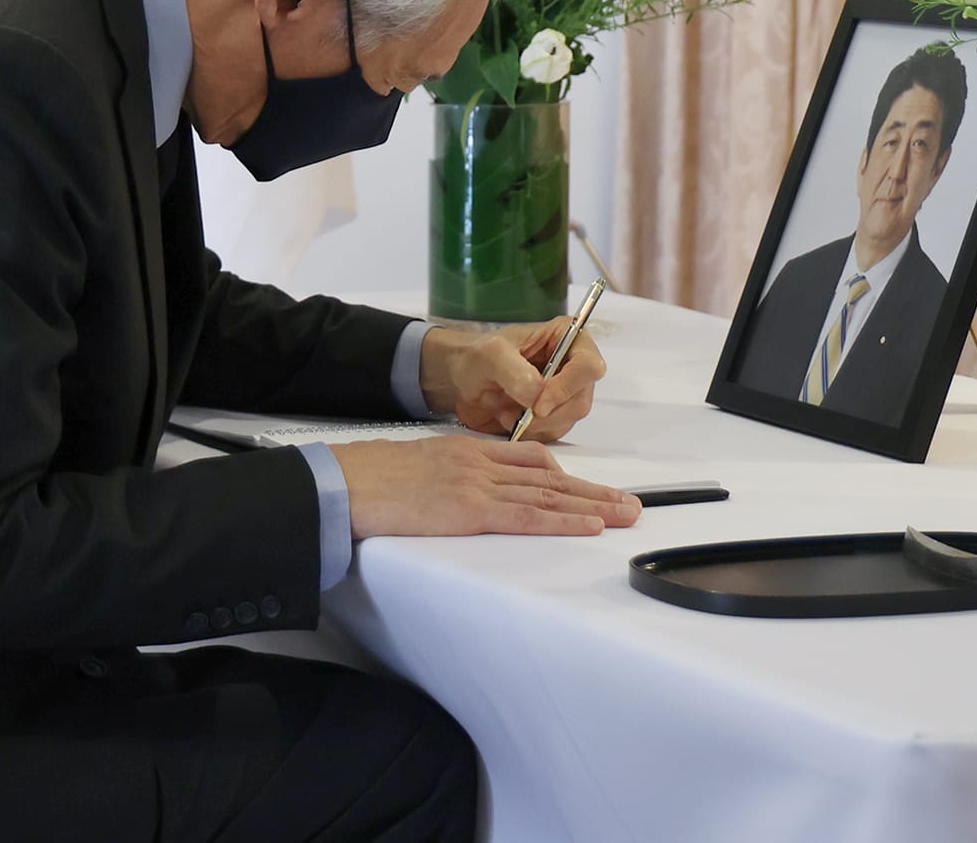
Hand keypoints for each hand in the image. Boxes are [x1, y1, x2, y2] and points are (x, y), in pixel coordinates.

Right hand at [329, 434, 641, 538]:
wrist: (346, 481)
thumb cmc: (372, 479)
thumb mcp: (420, 465)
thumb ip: (451, 476)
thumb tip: (467, 495)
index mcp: (469, 450)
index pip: (530, 460)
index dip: (566, 477)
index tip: (591, 489)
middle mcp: (481, 463)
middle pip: (550, 478)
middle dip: (594, 492)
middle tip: (630, 505)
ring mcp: (478, 485)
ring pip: (548, 496)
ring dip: (593, 506)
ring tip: (625, 516)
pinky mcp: (470, 510)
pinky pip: (527, 517)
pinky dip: (563, 521)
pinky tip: (590, 526)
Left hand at [420, 321, 610, 441]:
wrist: (463, 380)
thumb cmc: (478, 356)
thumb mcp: (490, 355)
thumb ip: (515, 371)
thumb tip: (538, 395)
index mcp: (567, 338)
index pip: (588, 366)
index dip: (568, 387)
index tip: (539, 405)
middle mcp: (572, 367)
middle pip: (580, 400)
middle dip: (546, 414)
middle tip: (514, 413)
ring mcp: (565, 394)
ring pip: (567, 421)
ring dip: (534, 425)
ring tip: (505, 412)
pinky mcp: (554, 417)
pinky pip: (552, 434)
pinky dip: (529, 433)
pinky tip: (509, 420)